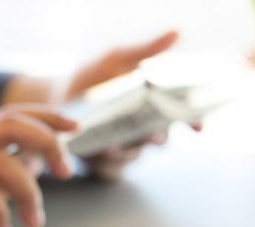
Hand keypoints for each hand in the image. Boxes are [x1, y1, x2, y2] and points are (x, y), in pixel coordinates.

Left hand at [61, 30, 182, 178]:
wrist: (57, 96)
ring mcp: (122, 144)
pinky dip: (108, 161)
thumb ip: (145, 51)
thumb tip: (176, 33)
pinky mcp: (102, 159)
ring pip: (136, 153)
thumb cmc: (92, 76)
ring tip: (115, 145)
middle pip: (160, 138)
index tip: (197, 127)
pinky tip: (102, 151)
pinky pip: (111, 166)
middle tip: (154, 135)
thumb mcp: (117, 59)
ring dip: (129, 150)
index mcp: (151, 103)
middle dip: (159, 138)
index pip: (180, 115)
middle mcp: (141, 126)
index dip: (193, 121)